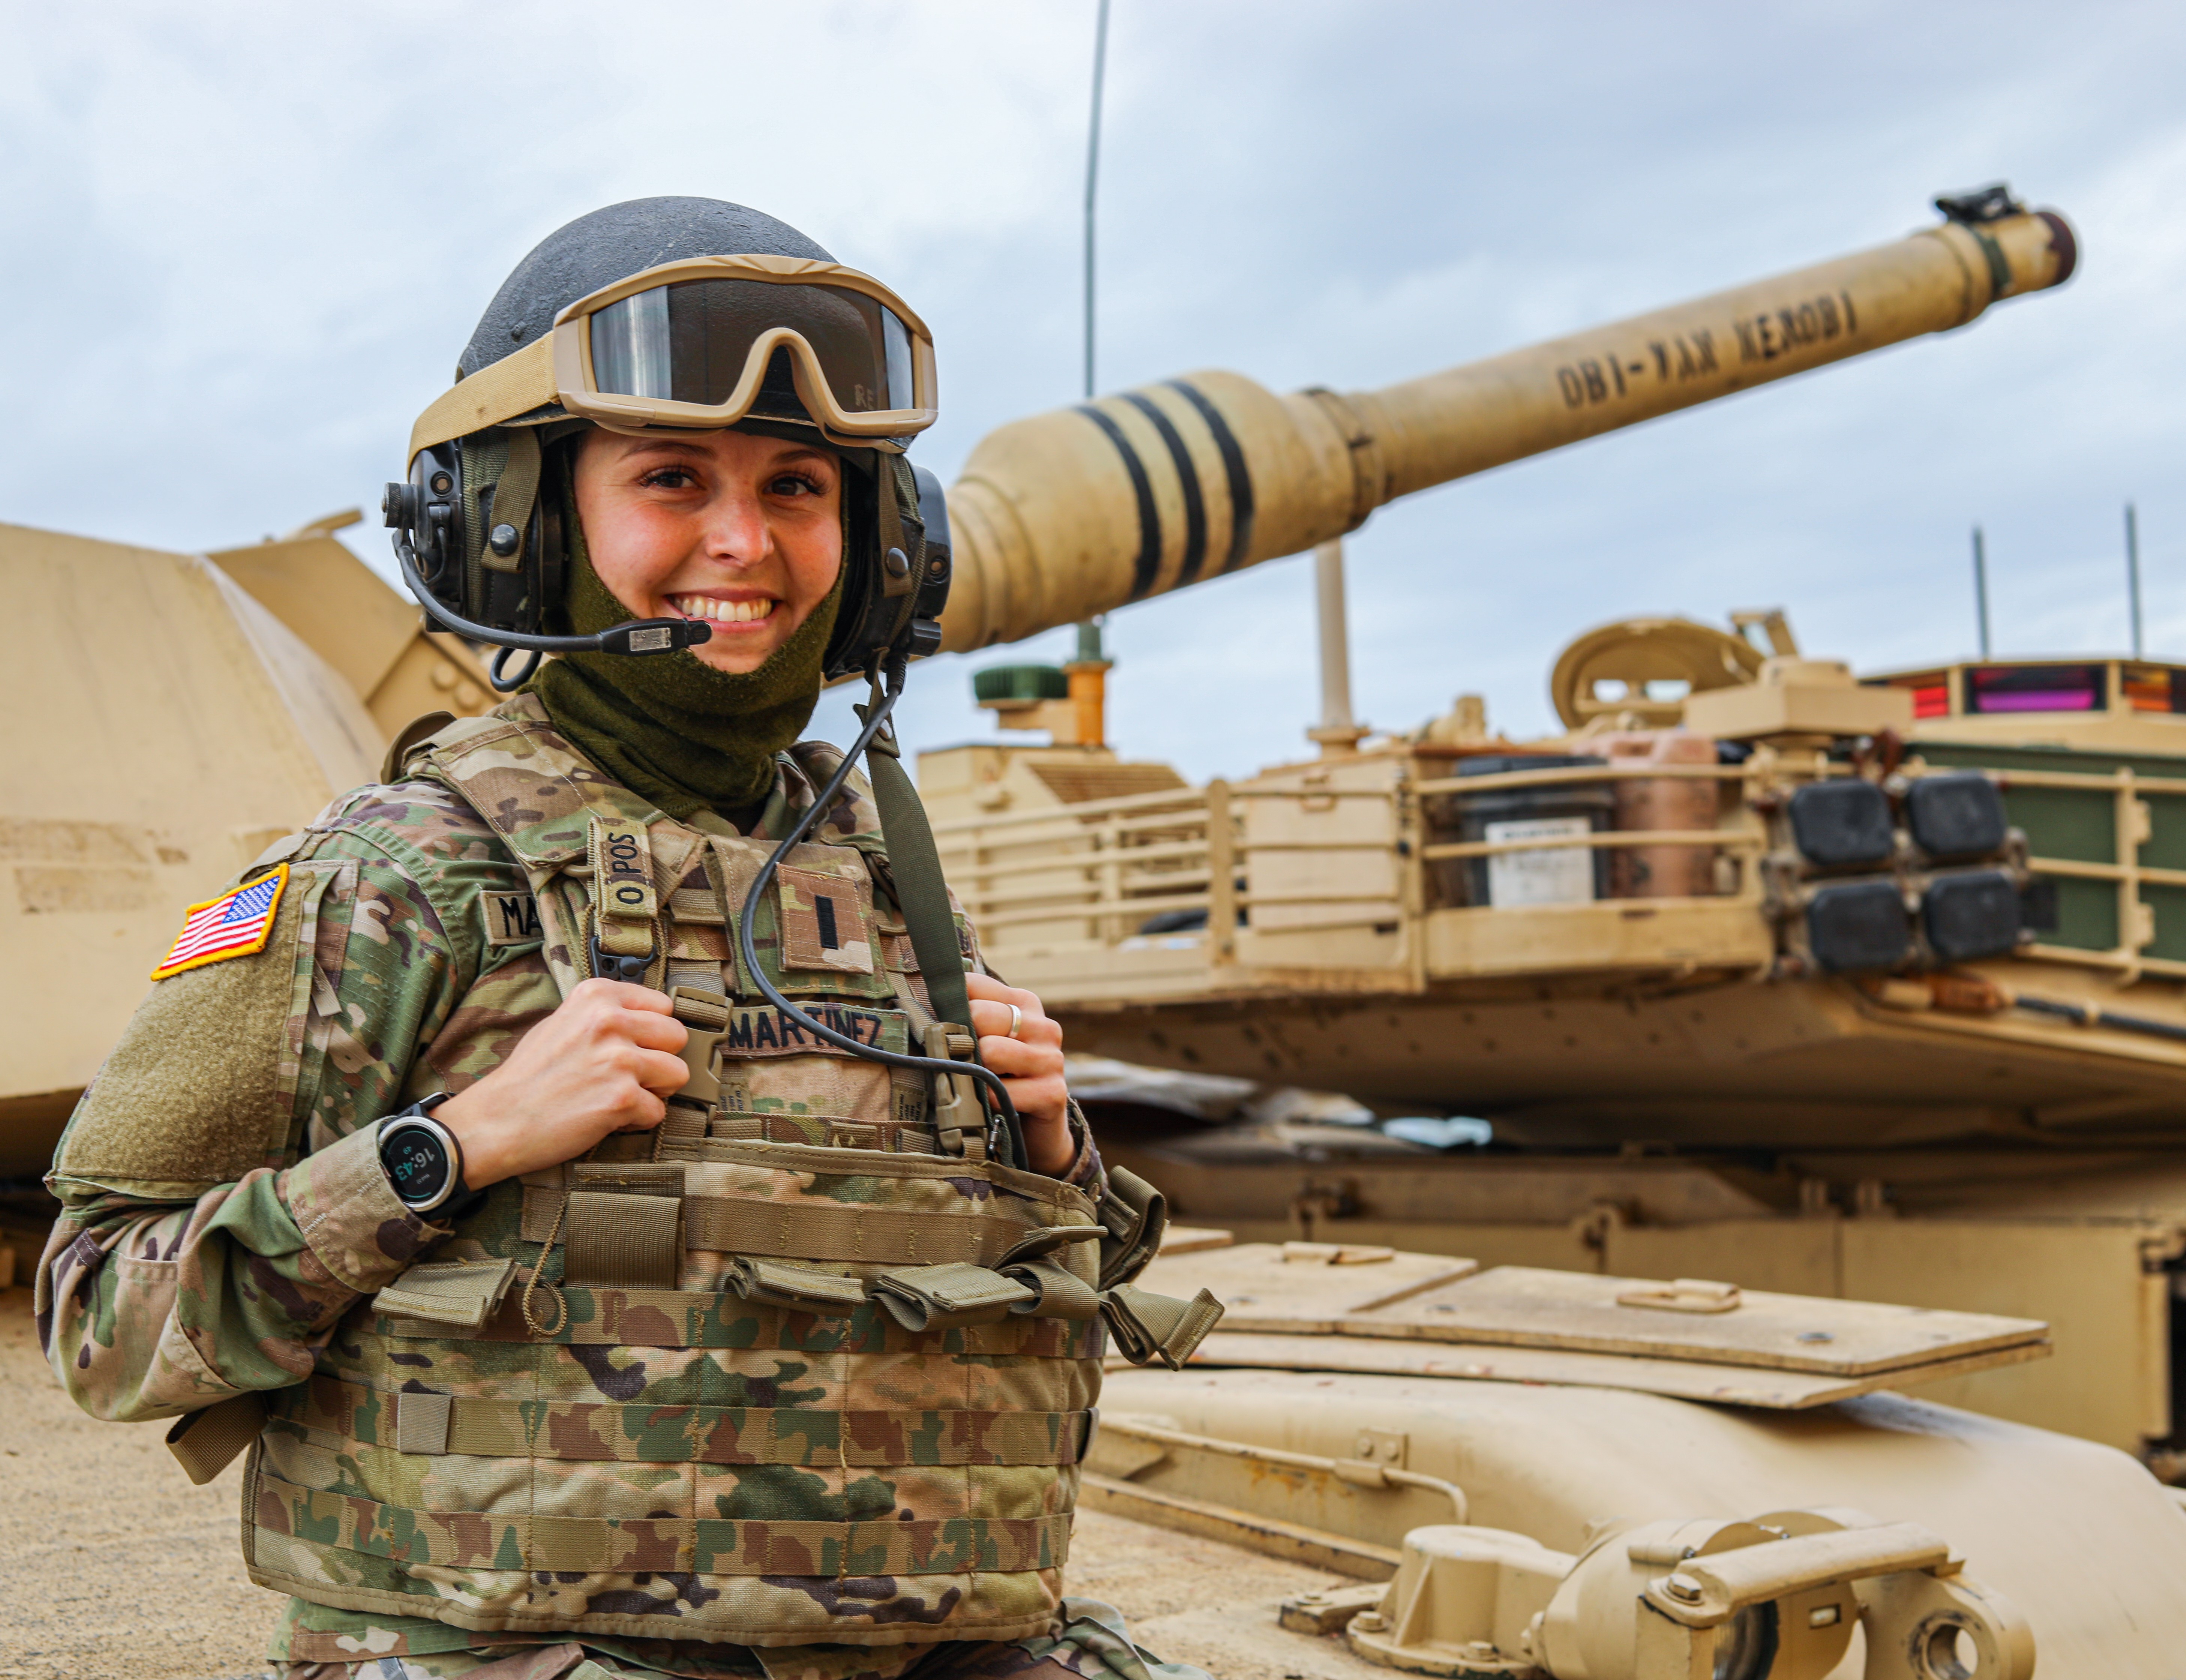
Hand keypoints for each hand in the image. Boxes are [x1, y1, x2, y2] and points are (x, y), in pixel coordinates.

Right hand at [433, 980, 688, 1187]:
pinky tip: (610, 1118)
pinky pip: (658, 1111)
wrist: (497, 1120)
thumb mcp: (560, 1022)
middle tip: (632, 1076)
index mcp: (597, 996)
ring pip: (678, 1073)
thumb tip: (644, 1018)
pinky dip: (638, 1121)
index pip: (663, 1005)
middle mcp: (610, 1021)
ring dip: (656, 1091)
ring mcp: (618, 1059)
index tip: (635, 1047)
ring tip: (623, 1096)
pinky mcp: (621, 1098)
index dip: (653, 1032)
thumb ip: (602, 1015)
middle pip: (677, 1037)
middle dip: (660, 1060)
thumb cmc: (527, 1076)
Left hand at [965, 972, 1071, 1175]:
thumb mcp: (985, 1039)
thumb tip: (920, 1001)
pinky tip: (992, 1105)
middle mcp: (1043, 1026)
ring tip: (980, 1083)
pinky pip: (1002, 1092)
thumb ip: (963, 1017)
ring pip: (991, 1051)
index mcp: (1025, 1003)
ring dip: (975, 1072)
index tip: (945, 1028)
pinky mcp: (1053, 1093)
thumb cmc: (1002, 1077)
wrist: (1037, 1127)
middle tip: (962, 1062)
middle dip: (962, 1041)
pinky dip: (989, 1101)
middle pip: (979, 1015)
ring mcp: (1051, 1059)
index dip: (948, 1007)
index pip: (971, 986)